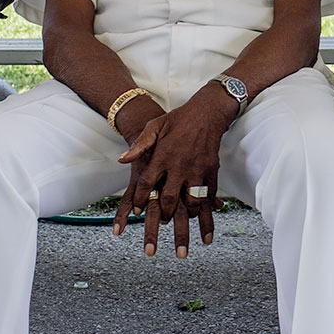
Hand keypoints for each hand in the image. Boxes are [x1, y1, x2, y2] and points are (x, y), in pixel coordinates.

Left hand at [114, 87, 232, 257]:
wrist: (208, 112)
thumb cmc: (179, 119)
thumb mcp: (154, 127)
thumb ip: (139, 145)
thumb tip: (122, 159)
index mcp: (162, 156)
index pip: (146, 183)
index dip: (139, 199)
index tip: (136, 209)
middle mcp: (179, 165)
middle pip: (169, 198)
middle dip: (164, 214)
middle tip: (161, 220)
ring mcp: (197, 170)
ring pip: (191, 201)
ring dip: (186, 214)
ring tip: (182, 221)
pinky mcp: (211, 171)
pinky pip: (208, 195)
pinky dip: (206, 209)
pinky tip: (203, 216)